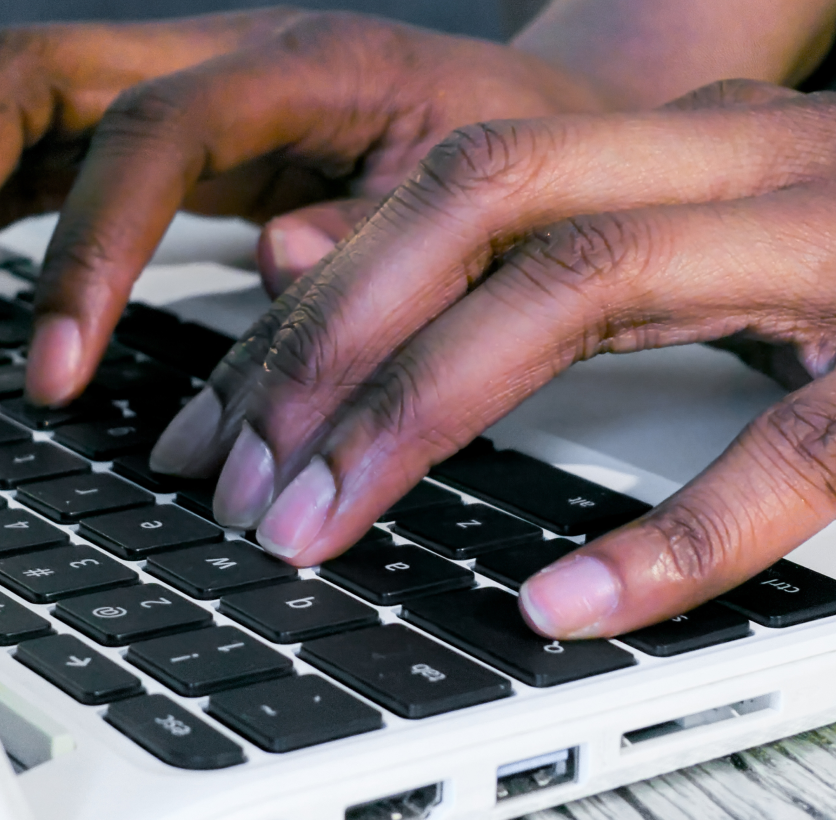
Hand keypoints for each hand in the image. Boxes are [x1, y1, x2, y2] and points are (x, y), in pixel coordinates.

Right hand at [0, 9, 611, 403]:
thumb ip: (379, 245)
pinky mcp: (171, 142)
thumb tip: (267, 272)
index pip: (152, 132)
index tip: (51, 376)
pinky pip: (42, 160)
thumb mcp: (481, 210)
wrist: (552, 121)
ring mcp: (185, 91)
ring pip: (12, 113)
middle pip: (30, 81)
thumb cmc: (525, 166)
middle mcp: (223, 59)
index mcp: (305, 67)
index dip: (86, 251)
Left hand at [151, 79, 835, 638]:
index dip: (313, 298)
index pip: (440, 189)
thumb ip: (515, 249)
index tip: (219, 422)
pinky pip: (790, 447)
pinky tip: (562, 602)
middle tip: (243, 483)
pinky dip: (669, 534)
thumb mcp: (671, 231)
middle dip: (336, 345)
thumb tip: (310, 268)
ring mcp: (829, 248)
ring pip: (588, 287)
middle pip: (480, 209)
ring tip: (325, 525)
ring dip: (426, 414)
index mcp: (666, 142)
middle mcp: (734, 165)